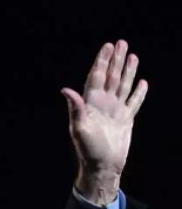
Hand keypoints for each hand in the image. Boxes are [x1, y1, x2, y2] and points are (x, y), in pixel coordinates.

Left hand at [61, 40, 147, 204]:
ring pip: (123, 85)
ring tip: (132, 55)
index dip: (102, 61)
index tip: (107, 46)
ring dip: (127, 71)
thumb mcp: (79, 128)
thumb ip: (75, 108)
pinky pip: (134, 102)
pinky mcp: (126, 119)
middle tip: (121, 43)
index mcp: (91, 102)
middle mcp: (103, 103)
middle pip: (111, 76)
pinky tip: (142, 82)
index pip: (97, 76)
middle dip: (115, 60)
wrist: (103, 166)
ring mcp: (115, 110)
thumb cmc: (88, 149)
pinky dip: (138, 92)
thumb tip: (66, 90)